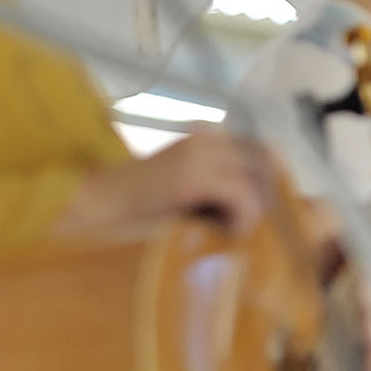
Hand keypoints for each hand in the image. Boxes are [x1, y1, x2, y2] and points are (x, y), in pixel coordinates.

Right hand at [52, 127, 276, 239]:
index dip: (271, 184)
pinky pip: (243, 195)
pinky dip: (243, 218)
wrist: (98, 204)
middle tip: (250, 224)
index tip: (263, 212)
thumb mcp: (192, 192)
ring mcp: (201, 154)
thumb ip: (224, 189)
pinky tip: (227, 233)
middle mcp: (209, 137)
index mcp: (209, 137)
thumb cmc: (143, 207)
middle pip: (268, 161)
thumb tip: (265, 207)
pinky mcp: (193, 177)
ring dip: (253, 211)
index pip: (264, 151)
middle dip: (268, 197)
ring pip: (258, 180)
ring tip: (233, 231)